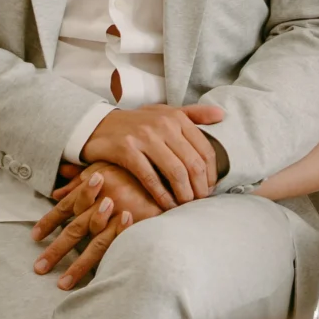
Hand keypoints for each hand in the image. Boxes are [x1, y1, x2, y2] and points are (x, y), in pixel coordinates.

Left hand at [30, 164, 163, 288]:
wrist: (168, 173)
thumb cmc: (133, 171)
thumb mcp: (105, 167)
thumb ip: (80, 181)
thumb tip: (57, 190)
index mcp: (93, 189)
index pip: (65, 208)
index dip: (49, 223)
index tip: (34, 237)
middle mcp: (103, 205)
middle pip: (75, 231)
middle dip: (56, 251)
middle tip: (38, 268)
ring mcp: (119, 220)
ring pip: (95, 246)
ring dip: (78, 267)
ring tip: (62, 285)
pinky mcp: (136, 231)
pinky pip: (118, 251)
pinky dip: (107, 265)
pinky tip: (98, 282)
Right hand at [80, 103, 225, 207]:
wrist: (97, 125)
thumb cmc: (136, 123)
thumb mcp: (164, 113)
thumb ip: (193, 114)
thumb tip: (221, 115)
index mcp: (176, 117)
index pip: (205, 150)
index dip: (211, 174)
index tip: (209, 188)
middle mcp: (163, 124)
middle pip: (193, 163)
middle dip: (200, 187)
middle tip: (200, 201)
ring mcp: (145, 137)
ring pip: (175, 172)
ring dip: (184, 194)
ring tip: (186, 206)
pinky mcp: (127, 150)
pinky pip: (151, 178)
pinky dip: (162, 196)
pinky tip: (166, 205)